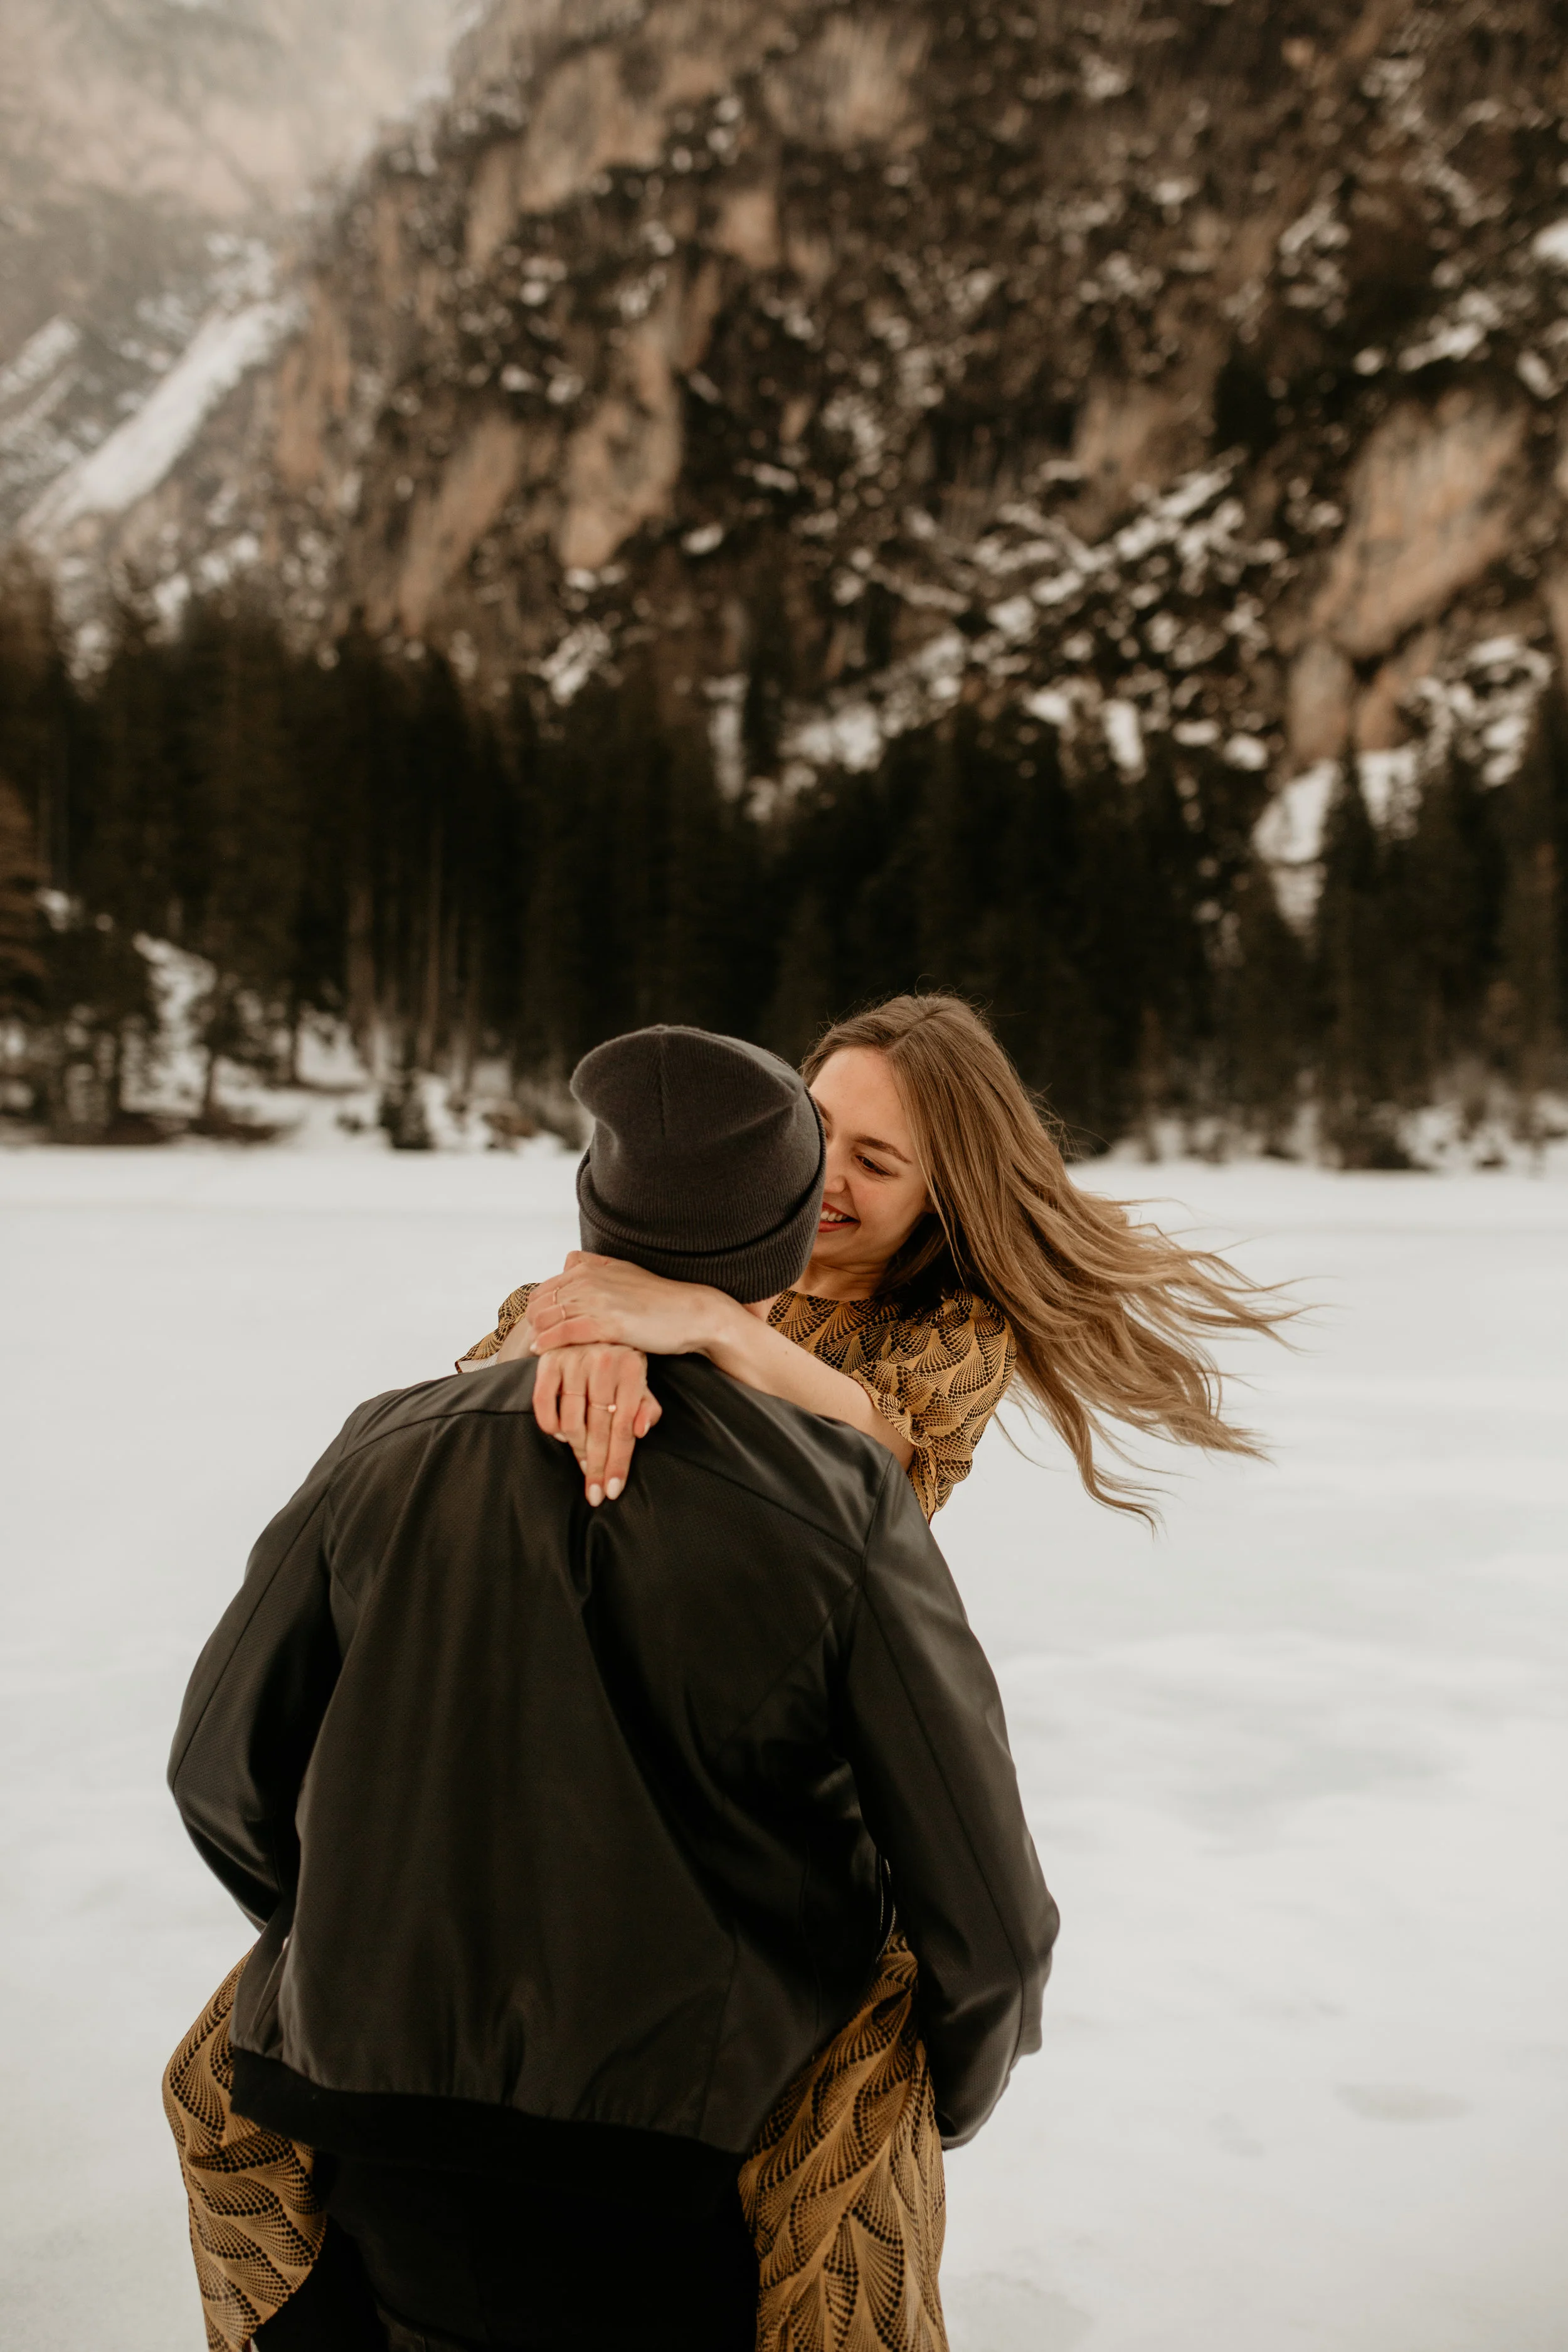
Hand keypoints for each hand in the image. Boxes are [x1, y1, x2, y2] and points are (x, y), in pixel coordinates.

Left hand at [527, 1253, 728, 1358]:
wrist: (691, 1314)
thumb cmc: (658, 1299)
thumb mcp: (622, 1271)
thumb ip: (593, 1265)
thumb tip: (568, 1260)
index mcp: (589, 1267)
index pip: (544, 1288)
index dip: (537, 1309)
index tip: (539, 1327)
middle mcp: (588, 1279)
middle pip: (540, 1303)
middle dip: (534, 1323)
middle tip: (536, 1340)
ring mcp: (596, 1300)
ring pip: (547, 1317)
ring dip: (538, 1334)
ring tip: (537, 1349)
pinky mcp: (606, 1323)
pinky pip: (563, 1333)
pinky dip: (548, 1343)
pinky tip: (542, 1352)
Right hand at [531, 1341, 660, 1505]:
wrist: (592, 1321)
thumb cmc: (621, 1360)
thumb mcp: (640, 1379)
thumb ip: (646, 1406)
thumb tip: (641, 1430)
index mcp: (632, 1368)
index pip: (624, 1427)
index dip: (619, 1462)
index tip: (613, 1491)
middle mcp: (603, 1362)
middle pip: (599, 1429)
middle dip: (598, 1466)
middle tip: (595, 1494)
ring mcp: (574, 1360)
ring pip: (573, 1420)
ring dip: (576, 1449)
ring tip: (583, 1465)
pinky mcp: (549, 1359)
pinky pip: (543, 1401)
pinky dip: (550, 1424)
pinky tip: (559, 1436)